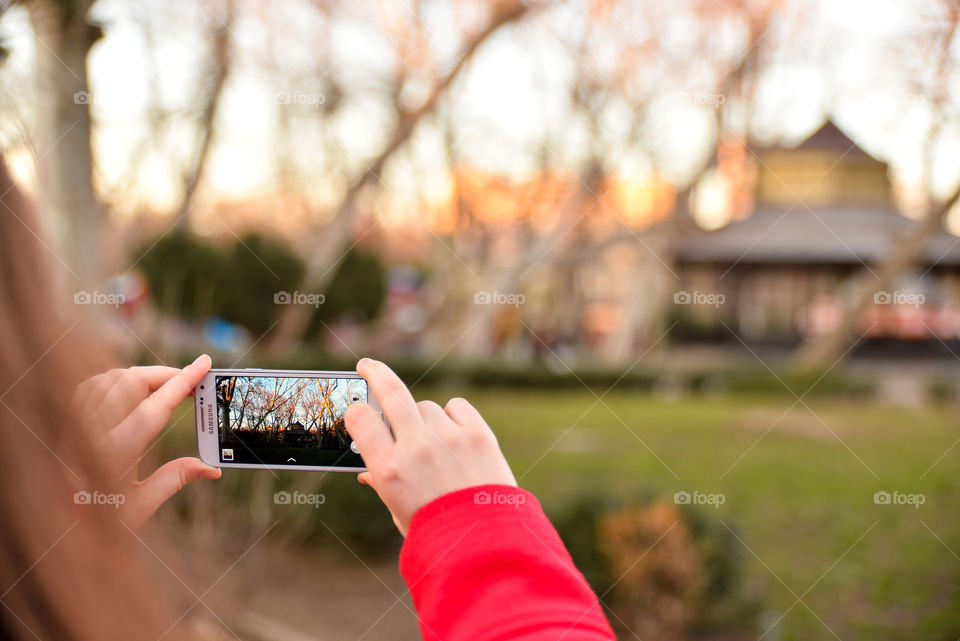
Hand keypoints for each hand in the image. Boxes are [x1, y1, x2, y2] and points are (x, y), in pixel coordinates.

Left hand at [73, 354, 220, 527]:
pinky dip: (113, 379)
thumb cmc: (96, 523)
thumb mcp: (140, 506)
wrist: (52, 530)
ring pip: (109, 378)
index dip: (184, 381)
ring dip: (140, 374)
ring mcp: (73, 425)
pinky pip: (89, 386)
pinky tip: (128, 388)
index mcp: (115, 454)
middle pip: (132, 382)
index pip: (156, 406)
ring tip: (163, 383)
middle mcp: (91, 433)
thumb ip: (175, 479)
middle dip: (165, 373)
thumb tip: (211, 470)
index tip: (204, 363)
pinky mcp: (63, 423)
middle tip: (190, 378)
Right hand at [345, 358, 515, 535]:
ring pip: (427, 407)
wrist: (489, 546)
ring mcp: (450, 438)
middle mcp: (416, 448)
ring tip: (437, 451)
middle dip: (375, 373)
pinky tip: (456, 437)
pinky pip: (457, 407)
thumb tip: (367, 471)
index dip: (356, 411)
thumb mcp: (399, 513)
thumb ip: (383, 484)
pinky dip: (453, 417)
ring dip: (425, 420)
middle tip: (367, 365)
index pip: (360, 418)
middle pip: (391, 391)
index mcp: (389, 470)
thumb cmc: (438, 534)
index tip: (357, 410)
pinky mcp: (479, 434)